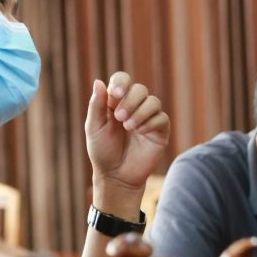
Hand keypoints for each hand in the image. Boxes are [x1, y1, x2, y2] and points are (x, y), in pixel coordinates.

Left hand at [84, 72, 169, 216]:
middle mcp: (134, 106)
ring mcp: (148, 118)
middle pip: (139, 89)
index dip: (121, 82)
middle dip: (130, 100)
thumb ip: (97, 105)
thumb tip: (98, 81)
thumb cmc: (102, 150)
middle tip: (119, 118)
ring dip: (140, 111)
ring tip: (129, 126)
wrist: (115, 175)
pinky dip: (150, 123)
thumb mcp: (94, 127)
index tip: (115, 93)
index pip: (122, 80)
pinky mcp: (160, 131)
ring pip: (153, 101)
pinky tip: (139, 133)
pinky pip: (161, 118)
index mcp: (116, 101)